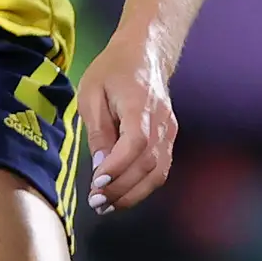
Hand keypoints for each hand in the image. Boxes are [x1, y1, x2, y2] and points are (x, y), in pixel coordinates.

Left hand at [81, 22, 178, 212]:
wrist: (144, 54)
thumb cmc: (112, 71)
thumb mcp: (92, 93)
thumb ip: (98, 130)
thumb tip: (99, 165)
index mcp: (141, 105)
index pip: (136, 143)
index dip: (118, 166)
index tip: (97, 182)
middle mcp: (161, 122)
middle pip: (149, 164)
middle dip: (122, 188)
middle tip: (97, 203)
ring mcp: (169, 131)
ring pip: (158, 171)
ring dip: (133, 193)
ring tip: (107, 206)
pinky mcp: (169, 138)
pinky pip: (160, 168)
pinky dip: (143, 186)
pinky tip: (123, 195)